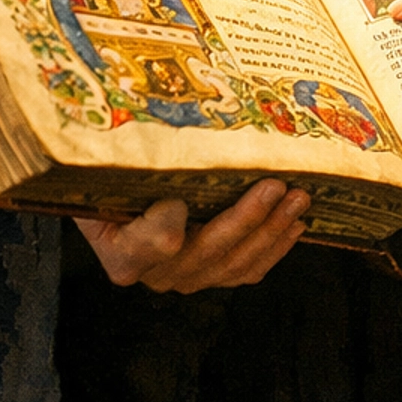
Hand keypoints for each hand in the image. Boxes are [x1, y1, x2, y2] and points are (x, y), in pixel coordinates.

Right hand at [75, 181, 308, 291]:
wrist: (116, 196)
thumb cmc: (112, 176)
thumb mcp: (103, 167)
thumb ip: (119, 160)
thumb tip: (131, 123)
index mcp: (120, 249)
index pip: (146, 244)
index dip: (163, 227)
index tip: (178, 199)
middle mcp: (153, 273)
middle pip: (204, 252)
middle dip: (245, 219)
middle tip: (274, 186)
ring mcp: (184, 278)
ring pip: (233, 264)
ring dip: (271, 231)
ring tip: (298, 199)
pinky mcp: (210, 276)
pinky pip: (246, 271)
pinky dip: (274, 248)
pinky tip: (295, 225)